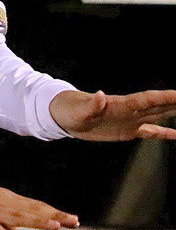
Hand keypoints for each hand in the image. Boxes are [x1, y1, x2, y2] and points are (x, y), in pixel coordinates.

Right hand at [0, 170, 78, 229]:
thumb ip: (3, 221)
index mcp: (4, 199)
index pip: (33, 207)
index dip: (53, 213)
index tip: (73, 219)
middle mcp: (0, 202)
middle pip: (29, 211)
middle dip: (52, 216)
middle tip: (73, 221)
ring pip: (14, 217)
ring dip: (34, 221)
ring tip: (54, 225)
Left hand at [49, 89, 175, 141]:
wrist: (64, 115)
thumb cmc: (70, 110)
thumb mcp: (79, 110)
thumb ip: (92, 105)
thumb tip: (100, 95)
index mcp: (121, 105)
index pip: (148, 99)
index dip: (165, 98)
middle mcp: (130, 111)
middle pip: (159, 106)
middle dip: (175, 103)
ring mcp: (130, 120)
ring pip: (158, 116)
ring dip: (174, 113)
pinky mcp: (127, 131)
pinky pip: (150, 132)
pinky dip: (164, 133)